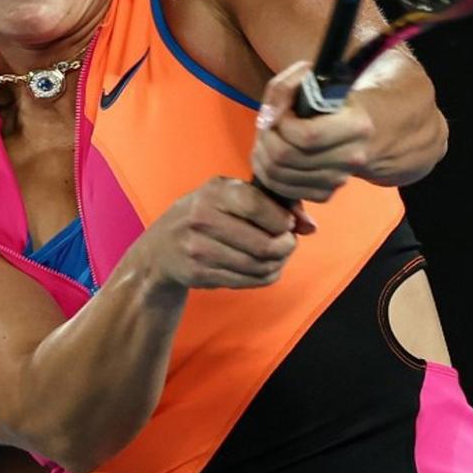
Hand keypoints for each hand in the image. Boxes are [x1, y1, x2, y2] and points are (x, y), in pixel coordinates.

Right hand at [135, 176, 304, 291]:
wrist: (161, 248)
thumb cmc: (207, 214)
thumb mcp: (231, 195)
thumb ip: (274, 202)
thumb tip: (310, 226)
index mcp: (213, 192)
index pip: (257, 205)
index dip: (282, 219)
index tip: (288, 223)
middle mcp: (201, 218)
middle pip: (264, 243)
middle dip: (286, 246)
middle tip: (287, 243)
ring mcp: (198, 249)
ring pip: (258, 266)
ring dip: (277, 264)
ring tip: (277, 256)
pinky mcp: (199, 274)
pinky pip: (246, 280)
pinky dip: (263, 276)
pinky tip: (262, 267)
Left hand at [251, 61, 376, 201]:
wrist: (350, 128)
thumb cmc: (326, 98)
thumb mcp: (307, 77)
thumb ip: (284, 88)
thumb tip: (271, 117)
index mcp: (356, 126)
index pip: (307, 136)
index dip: (282, 124)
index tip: (279, 113)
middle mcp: (352, 157)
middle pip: (287, 157)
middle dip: (266, 139)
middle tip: (265, 127)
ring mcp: (338, 179)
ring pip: (280, 175)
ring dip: (262, 156)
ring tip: (265, 140)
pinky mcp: (325, 194)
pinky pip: (284, 190)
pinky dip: (268, 174)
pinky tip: (270, 157)